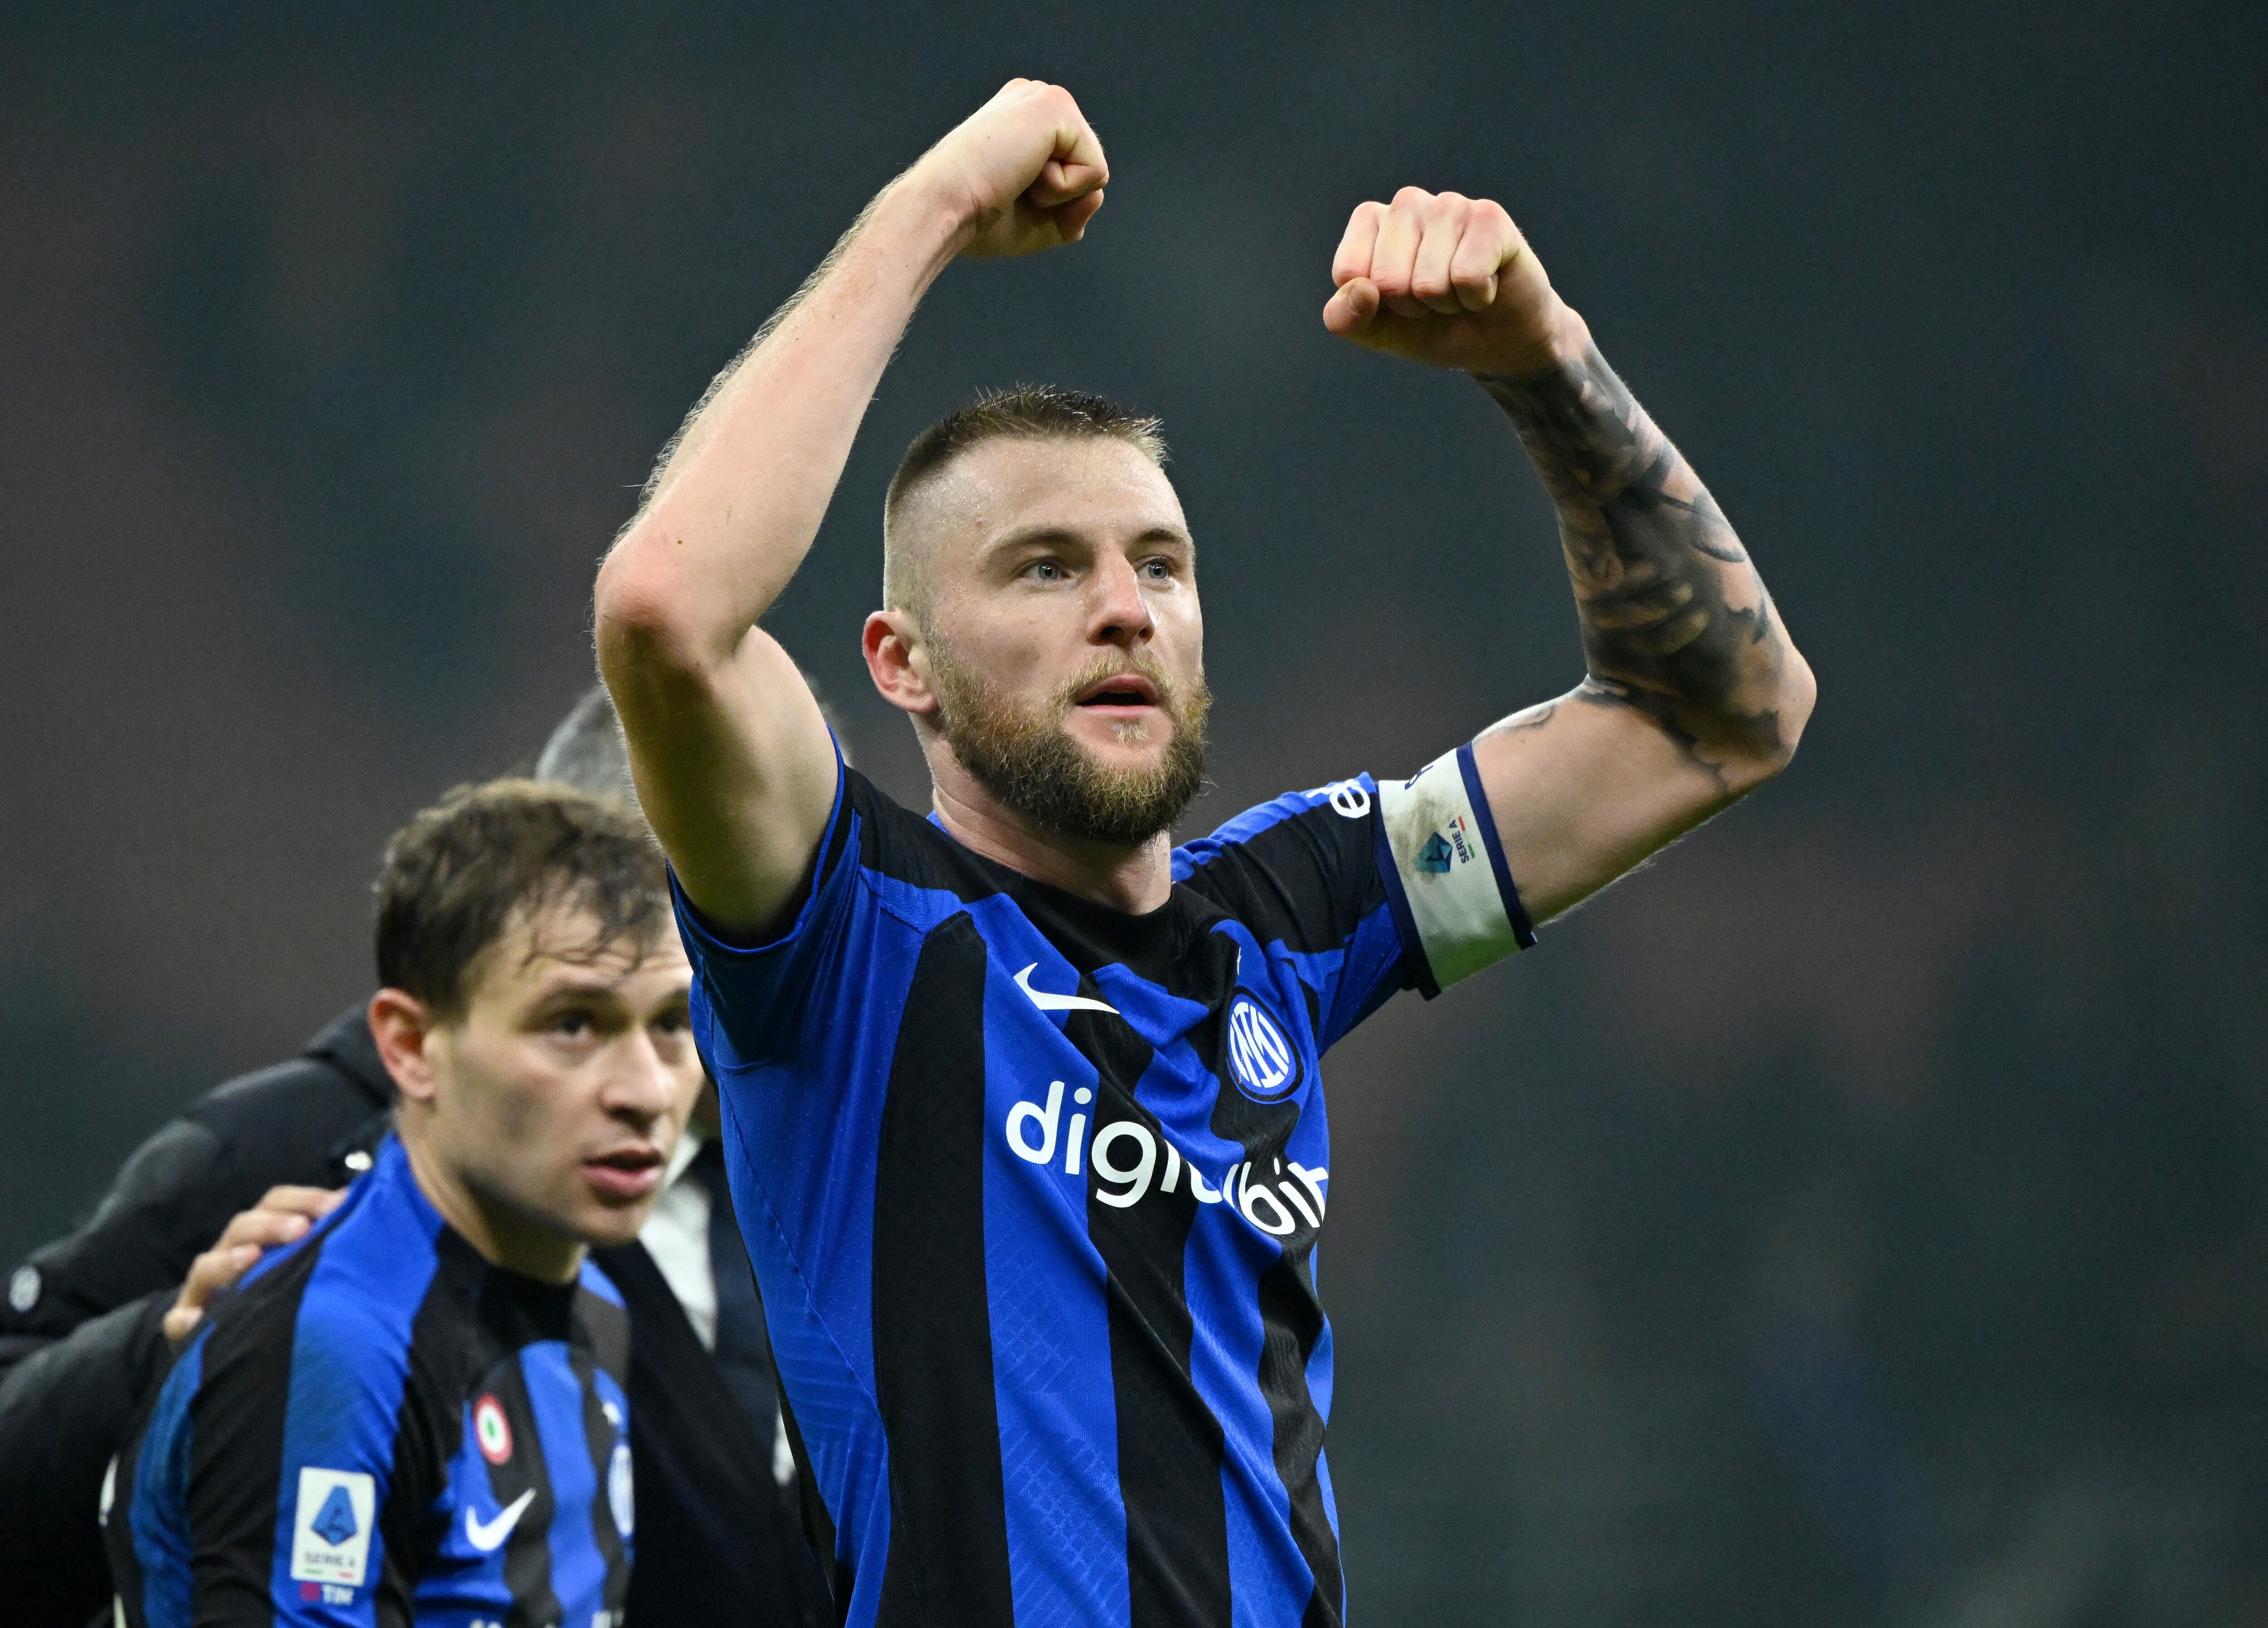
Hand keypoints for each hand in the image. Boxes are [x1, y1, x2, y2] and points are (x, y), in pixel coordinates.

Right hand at [163, 1185, 341, 1346]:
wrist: (249, 1345)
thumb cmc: (287, 1294)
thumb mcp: (310, 1261)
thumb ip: (330, 1235)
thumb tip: (363, 1201)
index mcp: (261, 1236)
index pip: (276, 1203)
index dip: (303, 1199)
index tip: (337, 1205)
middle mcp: (231, 1257)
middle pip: (242, 1228)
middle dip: (271, 1224)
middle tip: (302, 1229)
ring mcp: (205, 1293)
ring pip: (207, 1267)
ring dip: (228, 1260)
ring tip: (252, 1257)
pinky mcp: (188, 1329)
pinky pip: (178, 1323)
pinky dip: (184, 1319)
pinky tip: (195, 1319)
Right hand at [906, 79, 1107, 259]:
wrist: (942, 208)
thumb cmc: (974, 220)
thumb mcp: (1034, 223)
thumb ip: (1072, 213)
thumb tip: (1098, 194)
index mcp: (1023, 119)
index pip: (1072, 171)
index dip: (1049, 203)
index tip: (1002, 194)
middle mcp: (1035, 99)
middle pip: (1088, 169)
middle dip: (1058, 199)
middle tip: (1008, 189)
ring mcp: (1045, 96)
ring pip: (1095, 170)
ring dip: (1058, 194)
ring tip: (1013, 178)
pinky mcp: (1056, 106)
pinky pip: (1096, 171)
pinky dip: (1062, 189)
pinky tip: (1021, 173)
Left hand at [1322, 187, 1579, 375]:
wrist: (1498, 341)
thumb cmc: (1433, 327)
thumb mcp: (1378, 333)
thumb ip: (1345, 318)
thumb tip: (1360, 289)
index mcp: (1370, 221)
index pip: (1348, 272)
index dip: (1375, 305)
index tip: (1399, 300)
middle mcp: (1407, 203)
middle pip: (1387, 280)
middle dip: (1412, 307)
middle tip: (1434, 299)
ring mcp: (1450, 205)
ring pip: (1428, 282)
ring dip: (1447, 302)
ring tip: (1460, 290)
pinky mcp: (1490, 217)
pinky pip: (1468, 276)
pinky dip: (1477, 297)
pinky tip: (1487, 284)